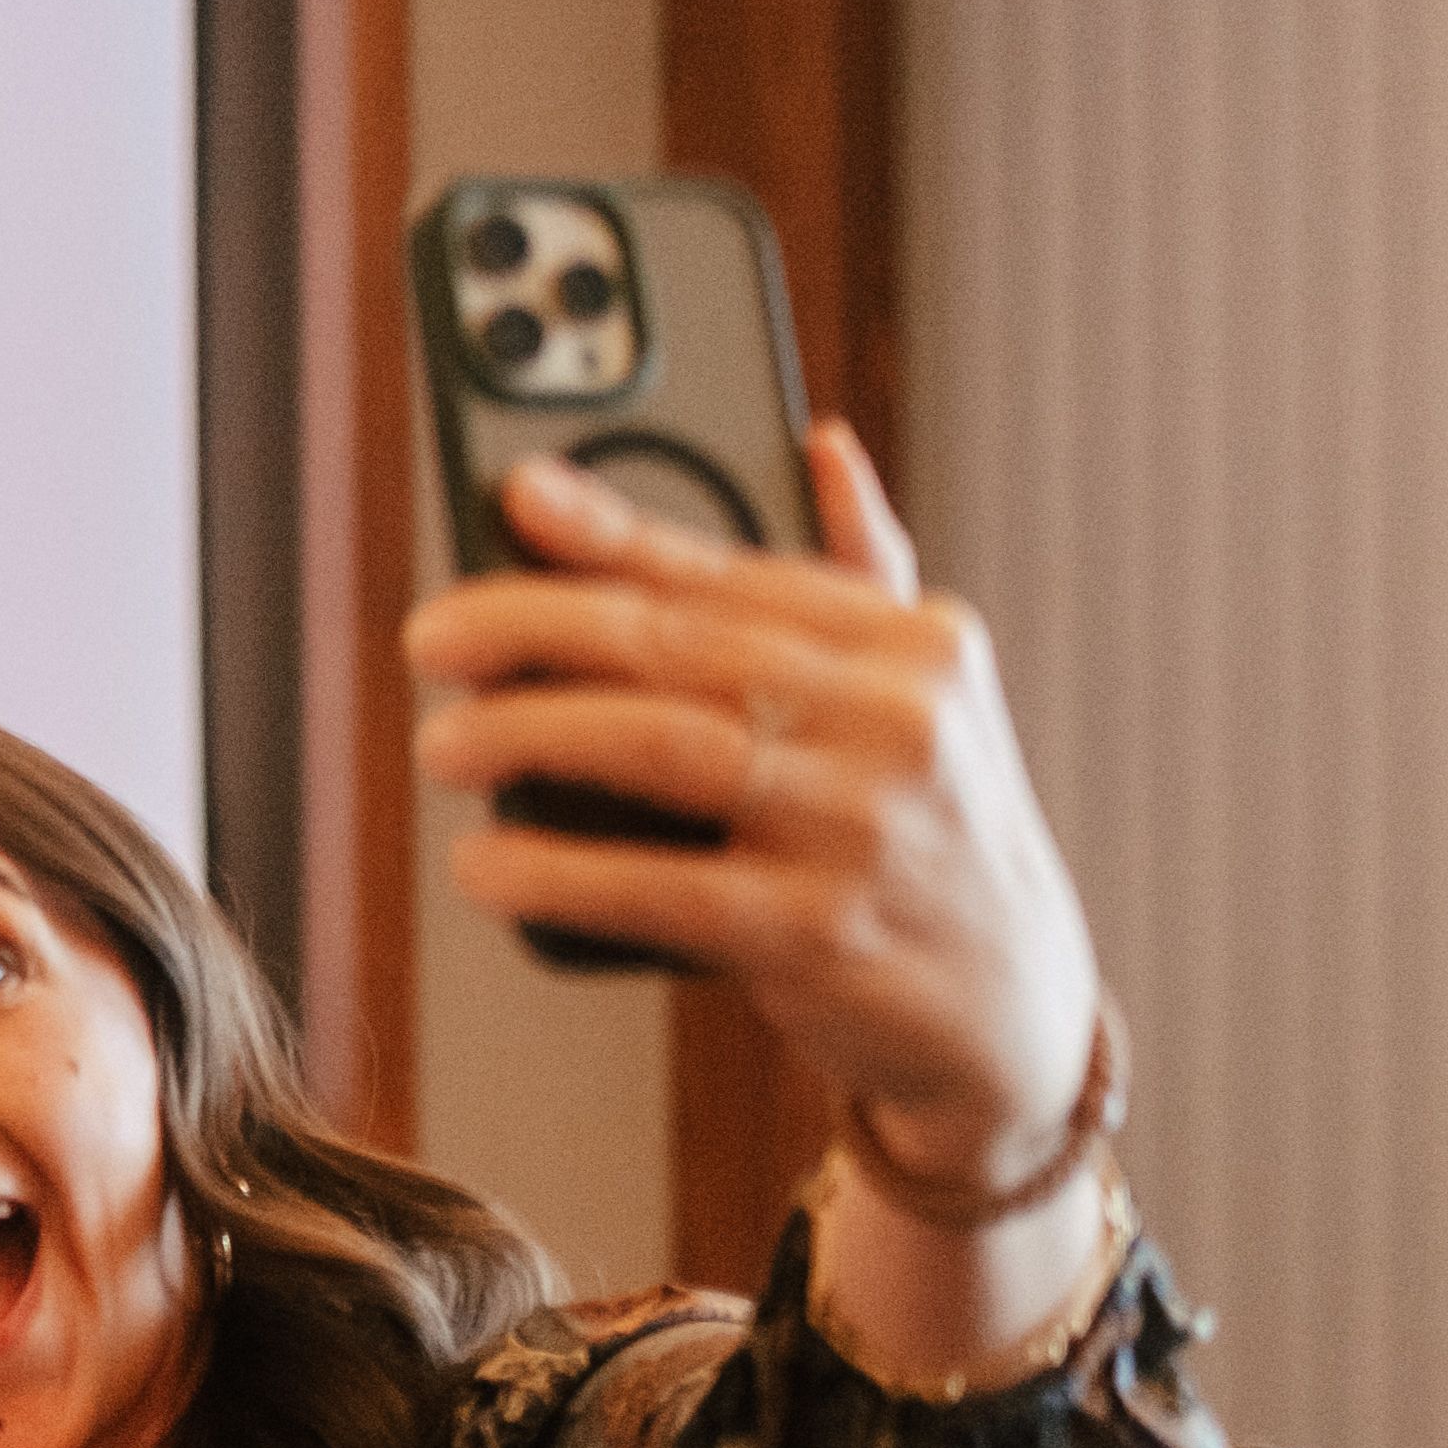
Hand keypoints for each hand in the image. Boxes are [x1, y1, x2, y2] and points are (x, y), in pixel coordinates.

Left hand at [406, 424, 1098, 1170]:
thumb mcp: (929, 694)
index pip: (734, 569)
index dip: (612, 528)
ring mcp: (859, 827)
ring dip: (531, 736)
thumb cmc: (932, 830)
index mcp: (914, 642)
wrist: (1015, 1004)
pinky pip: (658, 888)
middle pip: (681, 648)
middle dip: (534, 631)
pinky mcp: (815, 934)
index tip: (511, 498)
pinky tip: (487, 863)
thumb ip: (864, 572)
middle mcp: (897, 719)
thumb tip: (821, 442)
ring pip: (663, 748)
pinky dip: (557, 872)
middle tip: (432, 639)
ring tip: (445, 745)